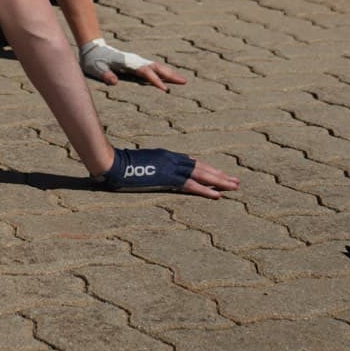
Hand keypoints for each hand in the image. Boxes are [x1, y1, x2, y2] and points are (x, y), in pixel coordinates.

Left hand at [79, 39, 186, 89]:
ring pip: (157, 67)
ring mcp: (137, 62)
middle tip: (185, 82)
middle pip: (156, 67)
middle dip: (170, 74)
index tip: (165, 89)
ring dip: (170, 73)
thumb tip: (114, 81)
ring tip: (183, 81)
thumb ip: (105, 74)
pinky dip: (163, 73)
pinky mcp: (136, 64)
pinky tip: (169, 78)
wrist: (93, 48)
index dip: (155, 80)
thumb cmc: (94, 60)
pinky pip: (152, 69)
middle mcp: (135, 61)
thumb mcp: (96, 68)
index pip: (144, 72)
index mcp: (127, 62)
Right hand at [95, 147, 240, 197]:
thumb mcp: (140, 163)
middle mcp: (172, 158)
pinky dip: (206, 189)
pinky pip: (191, 185)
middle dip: (220, 174)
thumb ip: (152, 166)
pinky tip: (218, 195)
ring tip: (234, 186)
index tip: (220, 175)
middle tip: (236, 181)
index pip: (192, 162)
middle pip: (201, 166)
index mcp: (166, 155)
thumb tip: (154, 172)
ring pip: (201, 174)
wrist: (114, 164)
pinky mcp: (168, 177)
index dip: (207, 169)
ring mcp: (171, 167)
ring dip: (220, 180)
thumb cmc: (122, 164)